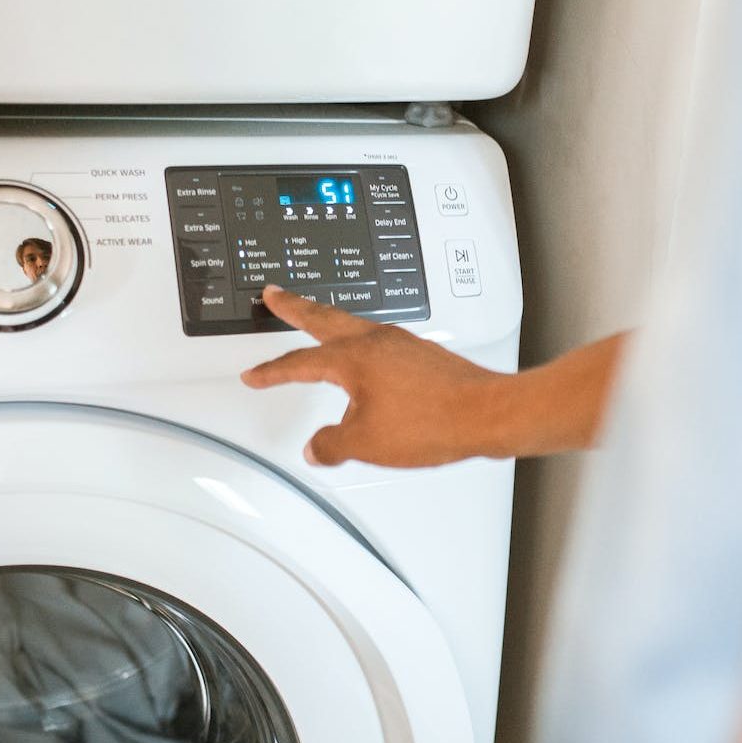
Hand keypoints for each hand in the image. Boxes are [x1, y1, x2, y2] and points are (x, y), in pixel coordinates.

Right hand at [240, 286, 514, 466]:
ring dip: (329, 323)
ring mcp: (402, 344)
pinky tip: (366, 364)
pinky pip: (379, 343)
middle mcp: (377, 341)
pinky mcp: (423, 354)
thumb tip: (317, 447)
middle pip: (324, 318)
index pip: (300, 362)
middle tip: (276, 295)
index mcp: (354, 358)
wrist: (487, 414)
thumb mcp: (366, 443)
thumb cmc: (433, 421)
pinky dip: (360, 345)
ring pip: (354, 325)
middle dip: (295, 307)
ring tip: (316, 324)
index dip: (272, 371)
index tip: (255, 374)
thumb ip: (332, 444)